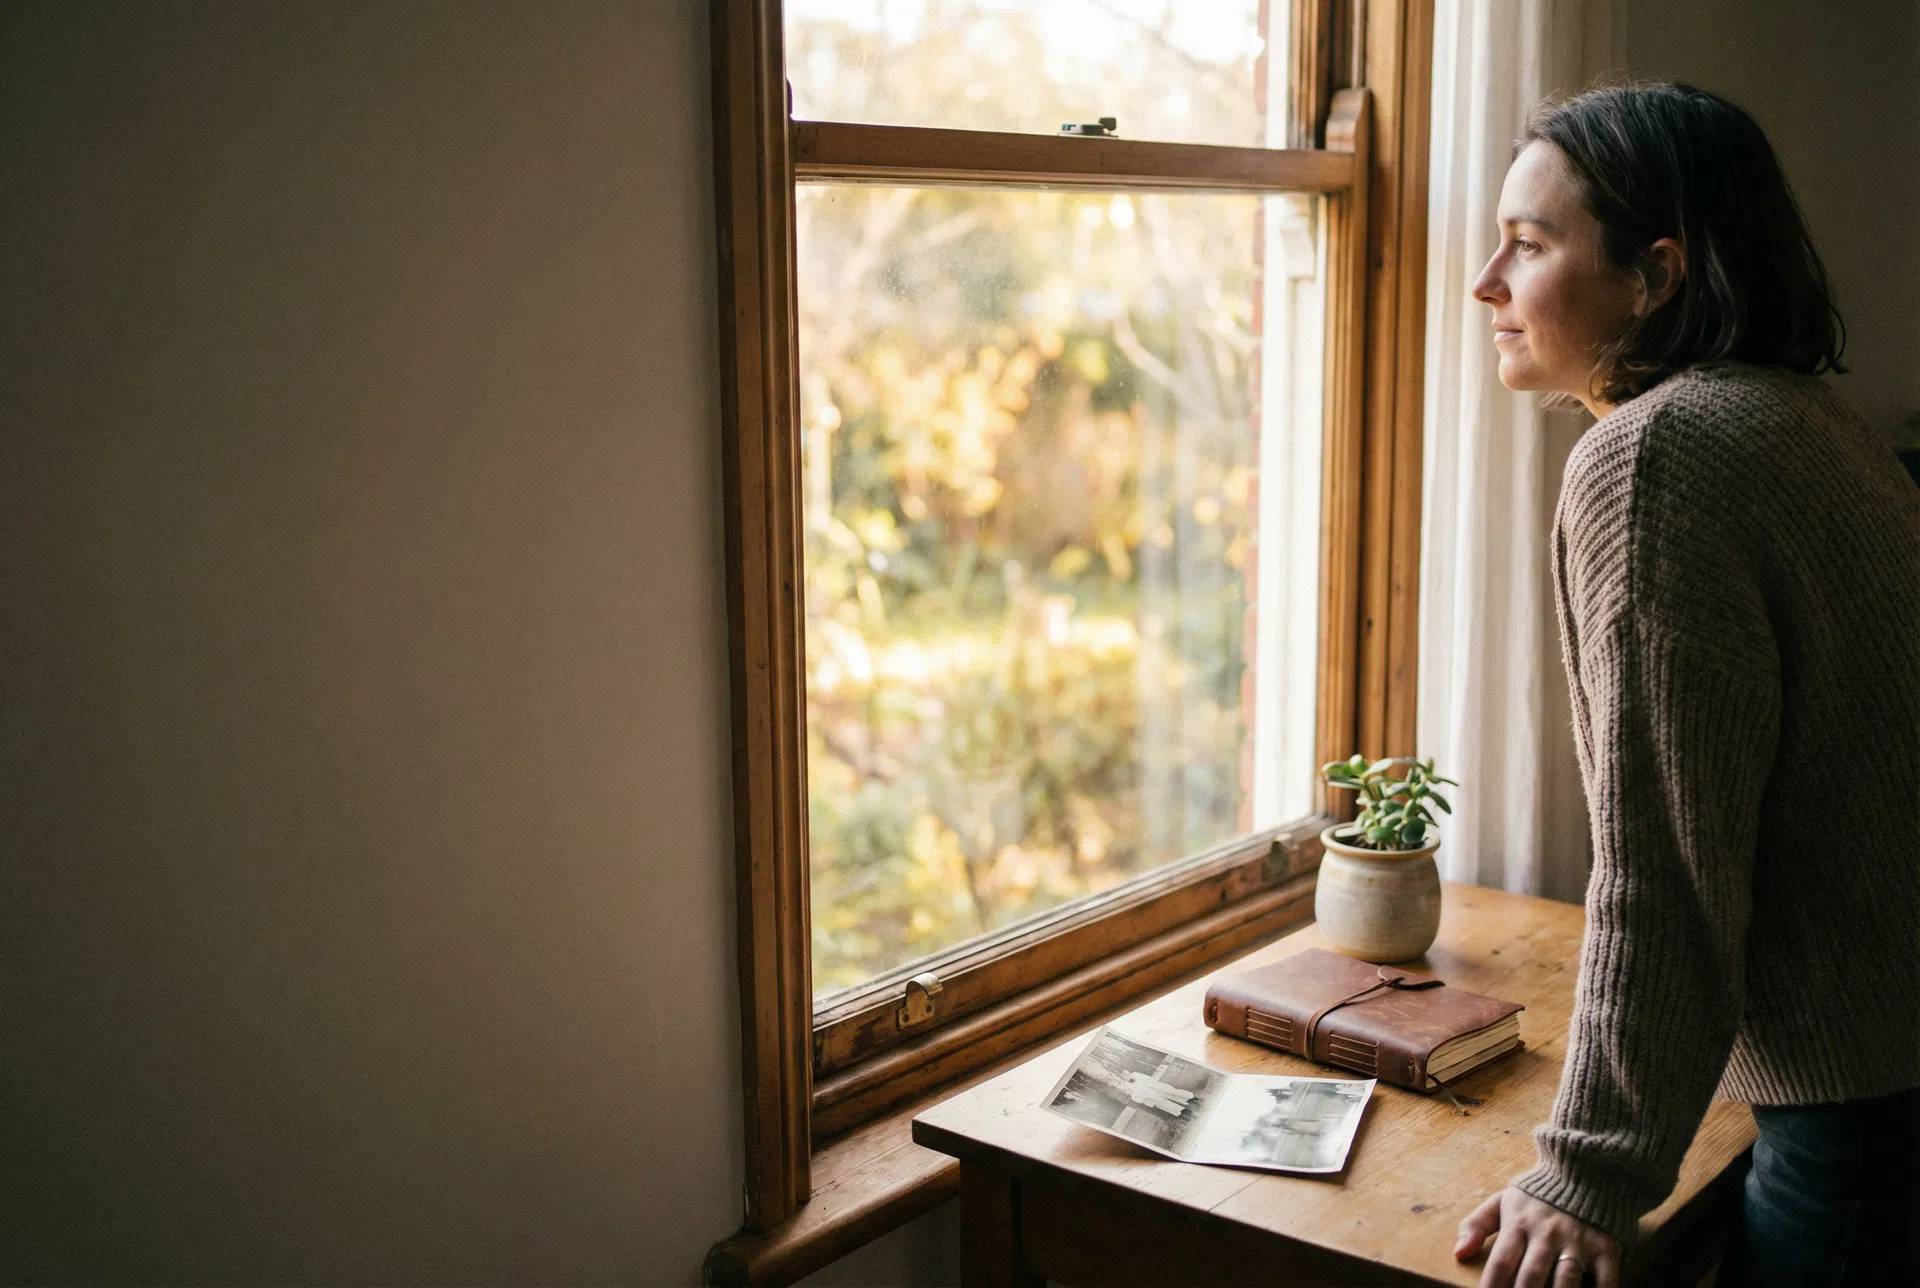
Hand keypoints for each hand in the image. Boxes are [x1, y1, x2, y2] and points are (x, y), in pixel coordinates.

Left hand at [1453, 1186, 1621, 1287]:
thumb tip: (1458, 1254)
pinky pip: (1606, 1281)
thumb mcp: (1503, 1201)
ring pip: (1566, 1281)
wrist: (1587, 1169)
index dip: (1491, 1287)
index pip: (1500, 1263)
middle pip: (1531, 1278)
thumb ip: (1476, 1225)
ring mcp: (1578, 1241)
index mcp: (1519, 1223)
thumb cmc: (1539, 1194)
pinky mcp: (1606, 1248)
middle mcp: (1547, 1233)